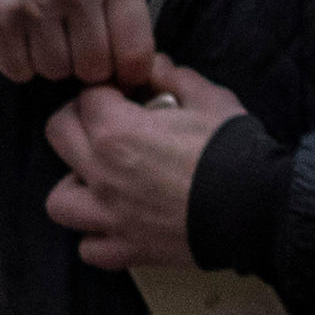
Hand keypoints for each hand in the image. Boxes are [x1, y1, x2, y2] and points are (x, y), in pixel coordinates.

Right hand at [0, 0, 156, 88]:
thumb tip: (142, 49)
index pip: (136, 51)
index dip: (129, 72)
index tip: (121, 71)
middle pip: (94, 69)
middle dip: (84, 64)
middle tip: (71, 40)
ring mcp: (36, 4)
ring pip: (55, 72)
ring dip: (48, 61)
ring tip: (41, 28)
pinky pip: (18, 70)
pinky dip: (17, 61)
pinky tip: (17, 33)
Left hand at [45, 61, 247, 272]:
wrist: (257, 208)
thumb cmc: (232, 151)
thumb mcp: (209, 97)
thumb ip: (173, 75)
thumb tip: (153, 65)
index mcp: (117, 131)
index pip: (87, 95)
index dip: (107, 88)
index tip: (125, 92)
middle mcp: (101, 174)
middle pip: (58, 134)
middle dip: (78, 120)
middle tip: (106, 123)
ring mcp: (110, 216)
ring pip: (59, 200)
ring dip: (75, 185)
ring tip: (101, 179)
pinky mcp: (127, 249)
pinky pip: (90, 248)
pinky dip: (98, 235)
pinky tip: (118, 221)